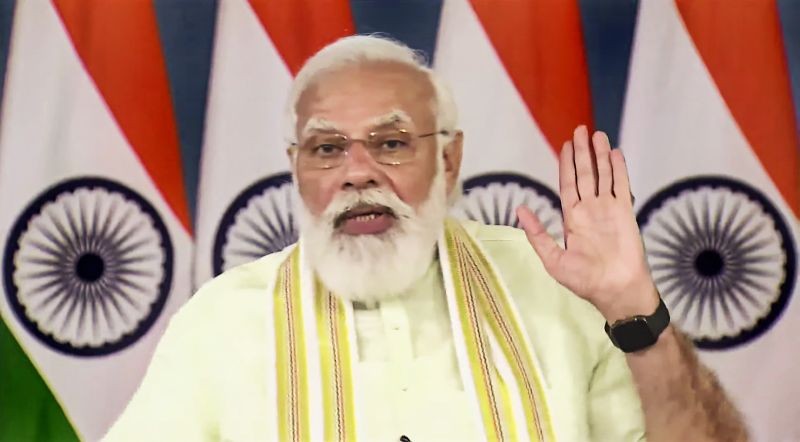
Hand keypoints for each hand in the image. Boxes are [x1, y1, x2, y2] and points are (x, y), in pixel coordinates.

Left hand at [517, 126, 658, 321]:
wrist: (616, 290)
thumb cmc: (585, 280)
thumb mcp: (553, 259)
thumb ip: (538, 234)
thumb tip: (520, 209)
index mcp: (572, 218)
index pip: (567, 184)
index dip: (566, 164)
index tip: (565, 145)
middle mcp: (590, 209)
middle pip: (585, 174)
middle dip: (582, 152)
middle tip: (581, 129)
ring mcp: (608, 209)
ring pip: (604, 175)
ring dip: (601, 155)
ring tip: (599, 134)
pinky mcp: (625, 213)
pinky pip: (621, 185)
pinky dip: (619, 169)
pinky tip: (616, 153)